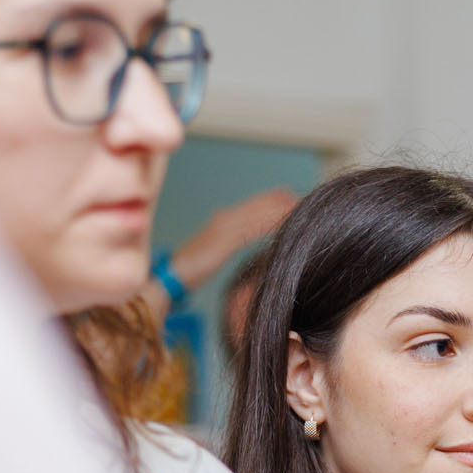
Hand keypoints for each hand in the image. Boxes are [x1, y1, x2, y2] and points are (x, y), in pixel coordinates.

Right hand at [169, 187, 298, 288]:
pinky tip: (281, 221)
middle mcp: (222, 220)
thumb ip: (226, 243)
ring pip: (255, 215)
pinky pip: (250, 231)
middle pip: (255, 206)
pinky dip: (266, 224)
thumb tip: (236, 238)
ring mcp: (222, 229)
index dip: (270, 200)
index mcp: (221, 222)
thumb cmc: (190, 270)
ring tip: (297, 204)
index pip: (250, 207)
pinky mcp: (222, 243)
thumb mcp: (211, 253)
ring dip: (276, 209)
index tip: (290, 195)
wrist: (170, 277)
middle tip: (302, 195)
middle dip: (277, 200)